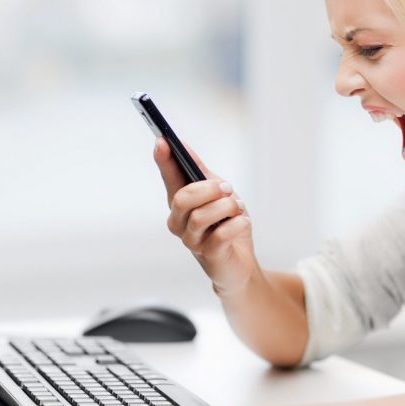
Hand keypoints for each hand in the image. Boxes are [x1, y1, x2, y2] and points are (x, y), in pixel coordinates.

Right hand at [153, 138, 257, 296]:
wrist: (240, 264)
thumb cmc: (226, 225)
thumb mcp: (217, 193)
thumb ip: (200, 172)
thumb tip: (182, 146)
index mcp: (181, 203)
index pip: (168, 178)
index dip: (164, 160)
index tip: (162, 141)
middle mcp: (180, 222)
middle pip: (182, 198)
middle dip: (209, 189)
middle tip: (227, 188)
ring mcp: (192, 240)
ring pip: (201, 216)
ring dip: (226, 207)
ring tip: (238, 209)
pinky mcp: (209, 255)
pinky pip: (221, 234)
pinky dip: (237, 224)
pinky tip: (242, 223)